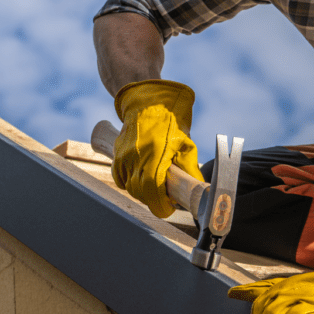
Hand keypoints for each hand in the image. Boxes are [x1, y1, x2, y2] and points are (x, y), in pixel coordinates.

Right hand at [112, 80, 204, 217]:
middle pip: (140, 192)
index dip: (160, 205)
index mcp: (155, 154)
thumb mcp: (185, 143)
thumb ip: (189, 167)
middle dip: (153, 200)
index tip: (168, 209)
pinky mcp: (117, 154)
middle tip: (165, 200)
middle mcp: (136, 156)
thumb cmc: (170, 123)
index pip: (152, 190)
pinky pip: (120, 178)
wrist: (147, 104)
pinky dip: (130, 183)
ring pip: (130, 187)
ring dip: (142, 192)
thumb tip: (197, 188)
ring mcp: (124, 156)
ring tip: (155, 188)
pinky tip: (141, 179)